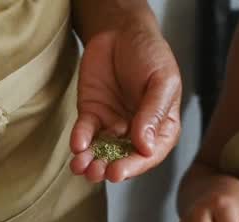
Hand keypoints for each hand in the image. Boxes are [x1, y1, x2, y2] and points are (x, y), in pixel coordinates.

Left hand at [69, 18, 180, 182]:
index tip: (119, 172)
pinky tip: (77, 146)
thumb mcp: (162, 81)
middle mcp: (137, 132)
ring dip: (91, 162)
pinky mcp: (92, 115)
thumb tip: (145, 146)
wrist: (121, 32)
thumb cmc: (150, 55)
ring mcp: (113, 125)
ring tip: (82, 167)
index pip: (150, 154)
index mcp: (161, 127)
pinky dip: (80, 140)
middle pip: (124, 158)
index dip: (135, 166)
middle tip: (99, 173)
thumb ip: (153, 113)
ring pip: (102, 151)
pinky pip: (85, 132)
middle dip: (109, 168)